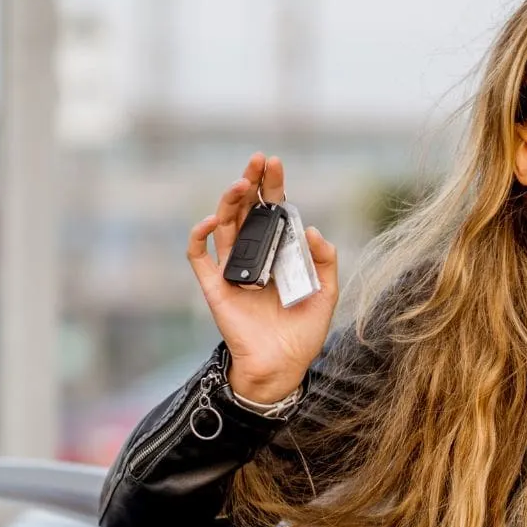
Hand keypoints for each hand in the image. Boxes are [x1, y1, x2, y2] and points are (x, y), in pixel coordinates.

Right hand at [184, 153, 340, 402]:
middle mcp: (254, 256)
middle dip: (250, 183)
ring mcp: (232, 270)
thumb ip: (325, 261)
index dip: (272, 187)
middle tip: (257, 161)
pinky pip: (199, 256)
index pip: (272, 211)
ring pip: (223, 226)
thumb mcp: (326, 293)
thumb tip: (310, 229)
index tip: (274, 163)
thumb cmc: (304, 332)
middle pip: (246, 210)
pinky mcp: (215, 287)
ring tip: (241, 183)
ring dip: (229, 201)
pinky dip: (200, 235)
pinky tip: (213, 220)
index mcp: (278, 254)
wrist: (283, 365)